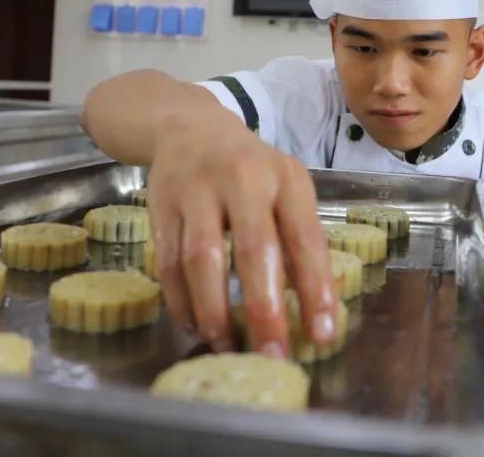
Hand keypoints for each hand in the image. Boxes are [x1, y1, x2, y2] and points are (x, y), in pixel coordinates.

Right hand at [146, 110, 336, 357]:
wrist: (189, 127)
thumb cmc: (250, 169)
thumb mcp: (285, 189)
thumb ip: (299, 241)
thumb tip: (315, 312)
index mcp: (285, 178)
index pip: (305, 238)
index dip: (315, 289)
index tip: (322, 334)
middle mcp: (243, 178)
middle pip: (253, 249)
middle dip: (264, 309)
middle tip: (273, 355)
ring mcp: (197, 190)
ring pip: (202, 260)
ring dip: (214, 310)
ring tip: (226, 345)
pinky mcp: (162, 205)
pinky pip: (169, 262)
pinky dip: (181, 301)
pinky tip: (195, 324)